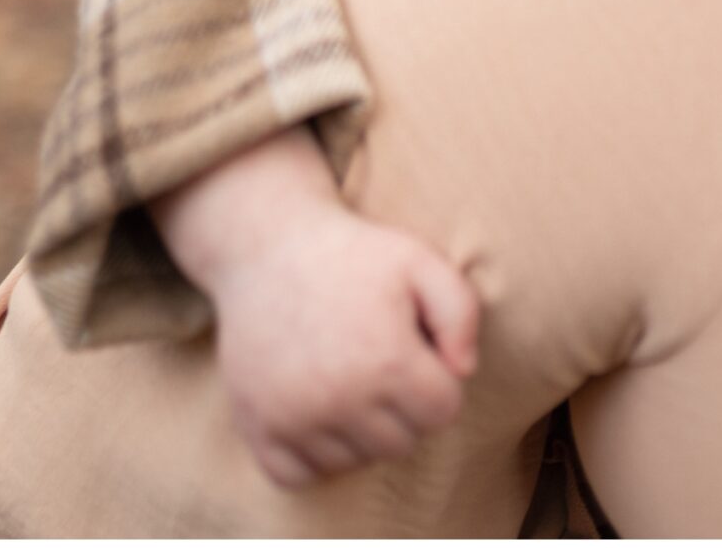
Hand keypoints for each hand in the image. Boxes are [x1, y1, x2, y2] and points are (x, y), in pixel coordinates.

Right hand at [205, 206, 477, 487]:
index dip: (434, 381)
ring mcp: (293, 415)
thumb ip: (463, 311)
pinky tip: (311, 411)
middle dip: (398, 408)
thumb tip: (464, 372)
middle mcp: (339, 396)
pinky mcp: (257, 425)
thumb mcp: (419, 260)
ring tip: (342, 378)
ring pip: (352, 460)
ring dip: (355, 431)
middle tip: (373, 360)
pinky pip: (296, 474)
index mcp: (387, 360)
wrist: (263, 245)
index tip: (411, 350)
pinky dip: (308, 455)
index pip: (441, 413)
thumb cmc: (350, 255)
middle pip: (400, 443)